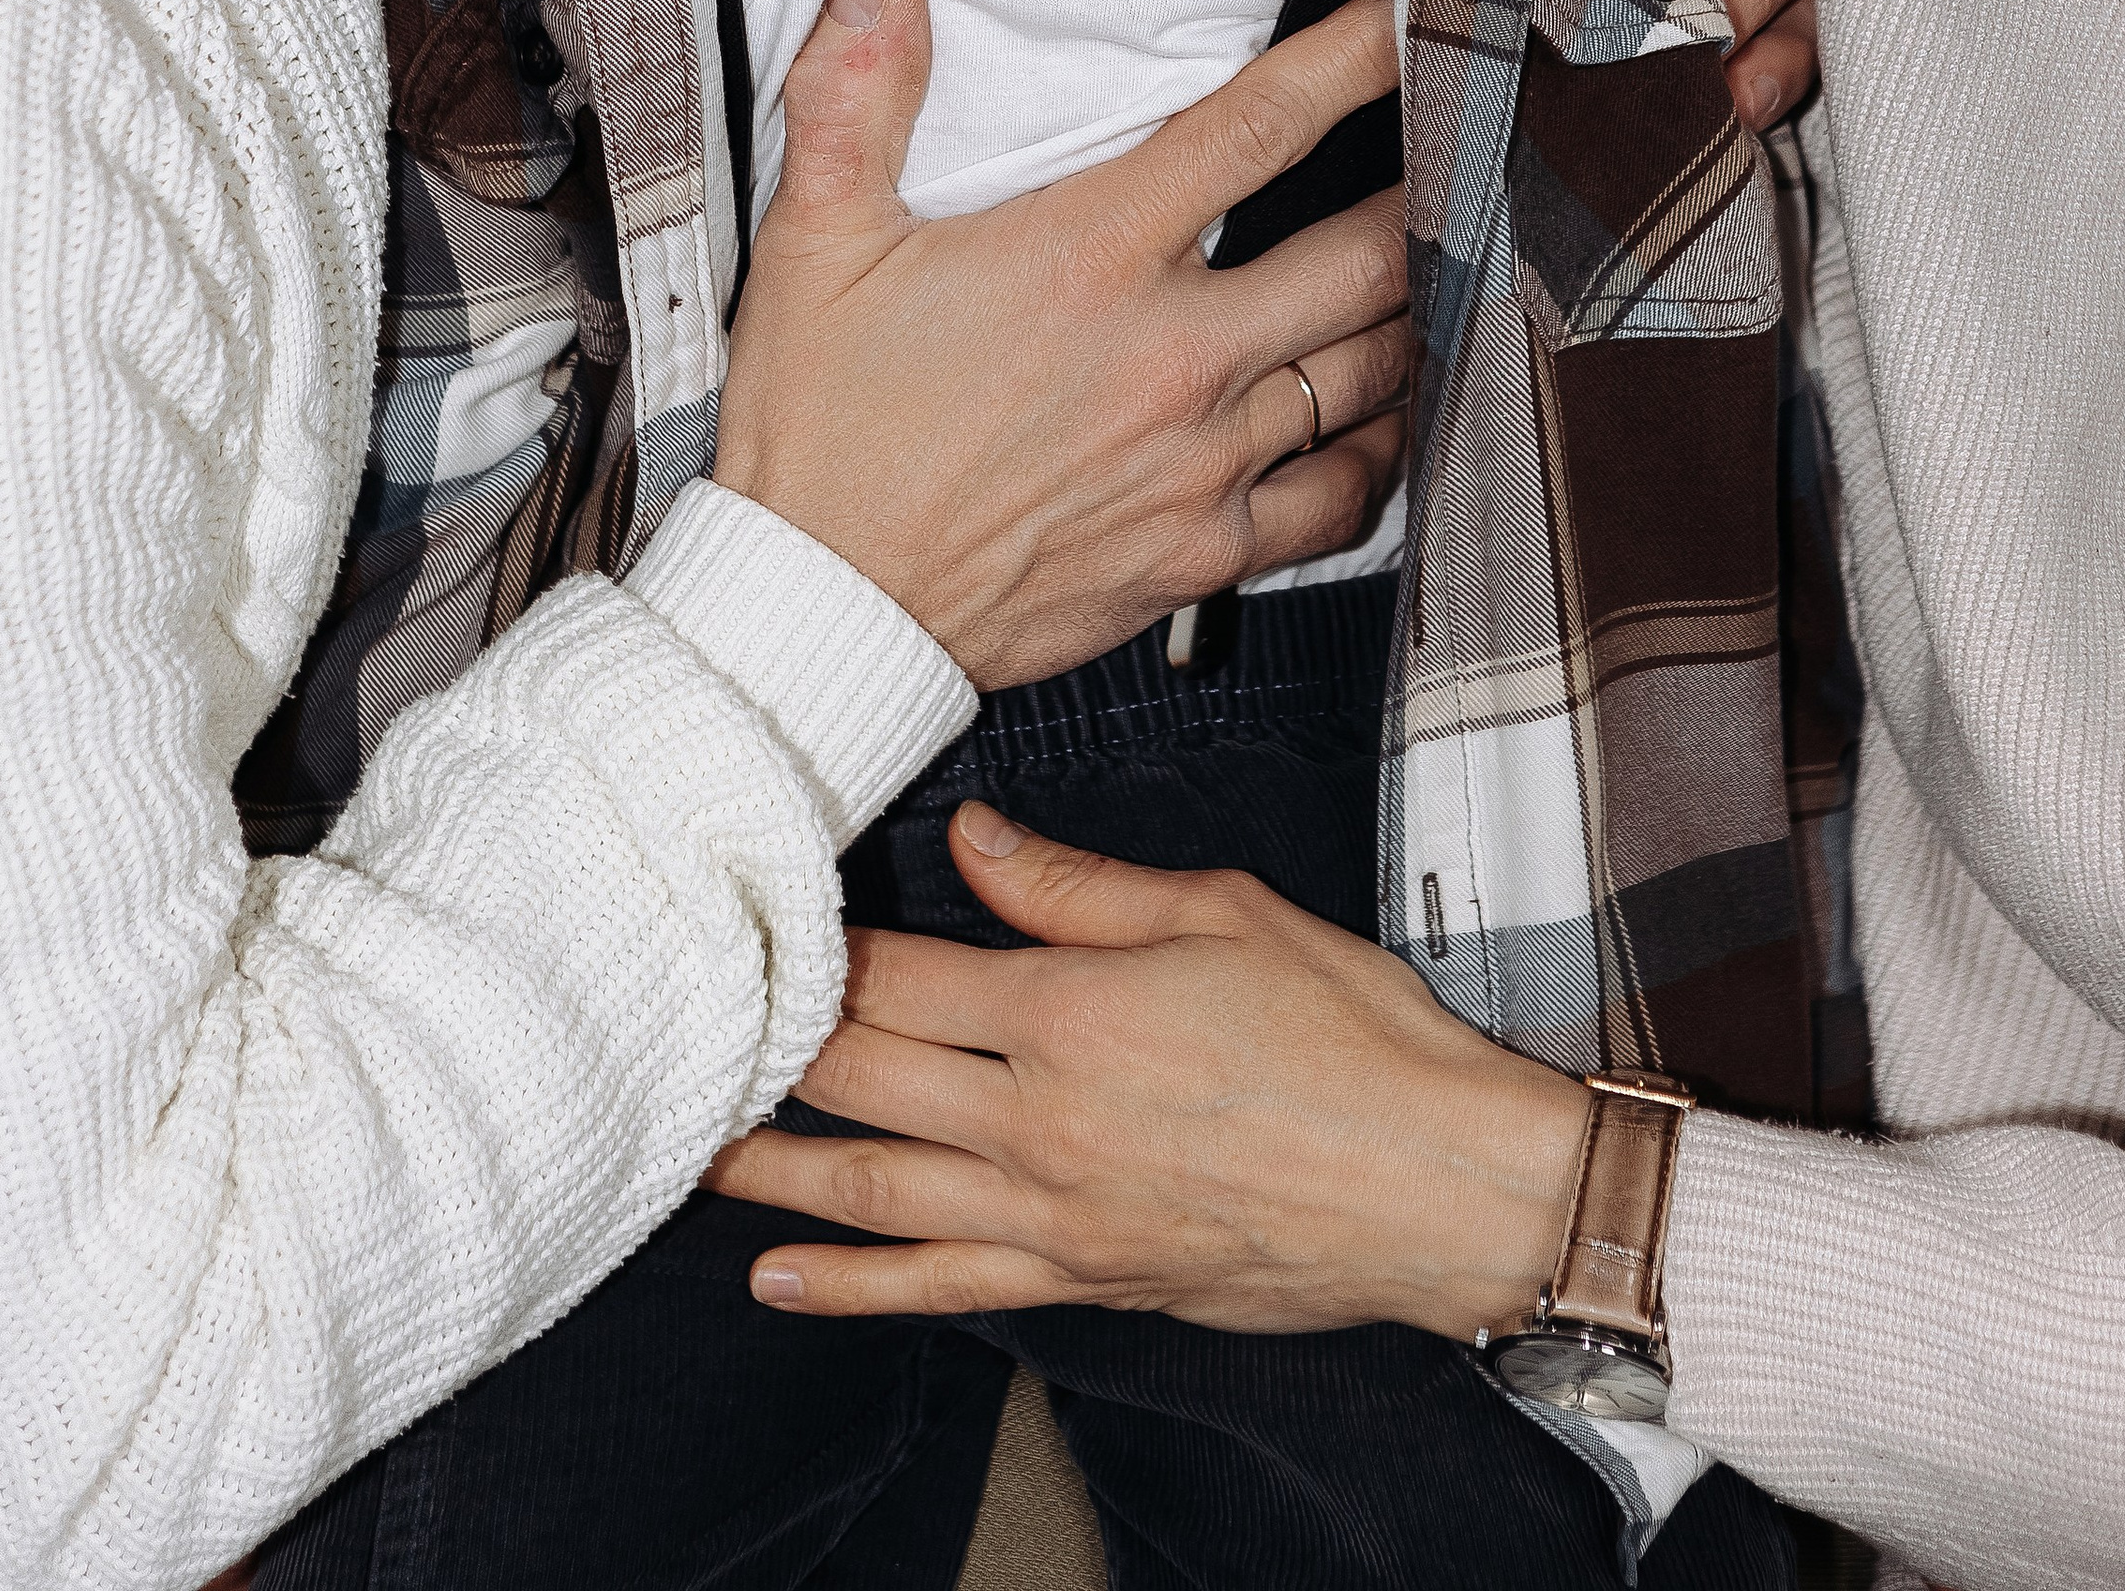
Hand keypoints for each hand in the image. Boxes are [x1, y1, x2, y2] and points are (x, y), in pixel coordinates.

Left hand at [705, 806, 1582, 1335]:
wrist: (1436, 1181)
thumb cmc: (1351, 1039)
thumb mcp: (1220, 912)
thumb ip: (1074, 884)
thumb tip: (968, 838)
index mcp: (1071, 1010)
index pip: (903, 974)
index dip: (824, 948)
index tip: (765, 922)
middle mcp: (1042, 1117)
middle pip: (866, 1077)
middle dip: (773, 1048)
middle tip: (694, 1024)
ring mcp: (1055, 1210)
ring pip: (876, 1188)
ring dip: (772, 1168)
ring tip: (689, 1148)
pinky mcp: (1083, 1276)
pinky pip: (940, 1284)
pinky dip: (852, 1285)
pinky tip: (783, 1277)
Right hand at [712, 0, 1409, 687]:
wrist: (818, 614)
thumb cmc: (818, 432)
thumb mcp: (814, 244)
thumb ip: (855, 96)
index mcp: (1091, 256)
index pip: (1258, 127)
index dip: (1351, 62)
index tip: (1404, 22)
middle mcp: (1171, 355)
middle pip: (1365, 251)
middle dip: (1423, 193)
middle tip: (1451, 156)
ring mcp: (1201, 460)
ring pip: (1373, 368)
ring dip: (1415, 312)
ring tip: (1438, 269)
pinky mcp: (1204, 554)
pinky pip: (1344, 498)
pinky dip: (1383, 451)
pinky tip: (1386, 419)